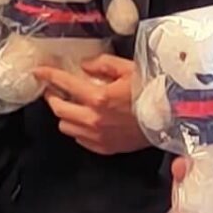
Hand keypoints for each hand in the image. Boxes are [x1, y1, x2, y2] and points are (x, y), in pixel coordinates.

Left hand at [36, 55, 151, 155]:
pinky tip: (87, 120)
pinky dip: (79, 129)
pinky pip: (81, 140)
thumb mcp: (128, 68)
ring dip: (65, 114)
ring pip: (66, 127)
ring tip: (72, 105)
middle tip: (54, 89)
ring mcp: (99, 136)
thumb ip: (102, 64)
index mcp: (98, 97)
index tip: (39, 71)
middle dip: (52, 96)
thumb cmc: (154, 90)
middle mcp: (93, 119)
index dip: (48, 75)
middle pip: (58, 109)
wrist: (173, 115)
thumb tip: (84, 66)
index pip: (63, 84)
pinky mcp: (106, 148)